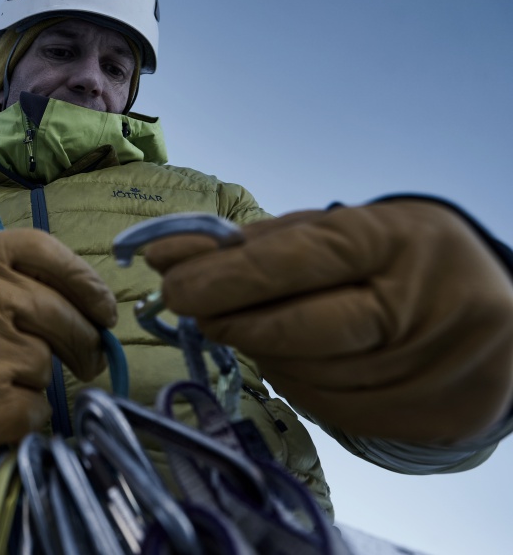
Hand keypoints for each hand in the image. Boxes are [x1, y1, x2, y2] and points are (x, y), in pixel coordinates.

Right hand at [0, 229, 116, 445]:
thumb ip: (14, 276)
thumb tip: (92, 309)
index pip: (47, 253)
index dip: (87, 283)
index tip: (105, 310)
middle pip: (62, 316)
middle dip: (84, 342)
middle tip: (88, 359)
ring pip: (47, 364)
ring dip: (36, 376)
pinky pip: (36, 409)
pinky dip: (25, 413)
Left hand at [144, 200, 512, 442]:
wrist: (502, 318)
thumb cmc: (399, 262)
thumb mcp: (343, 231)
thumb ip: (257, 243)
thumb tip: (167, 256)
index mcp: (401, 239)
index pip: (302, 260)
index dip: (229, 276)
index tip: (171, 280)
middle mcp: (424, 306)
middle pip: (303, 327)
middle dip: (231, 319)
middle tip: (187, 307)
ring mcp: (432, 369)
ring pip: (307, 374)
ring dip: (260, 351)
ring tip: (247, 325)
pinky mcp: (432, 416)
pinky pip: (331, 408)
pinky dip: (295, 381)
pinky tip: (289, 358)